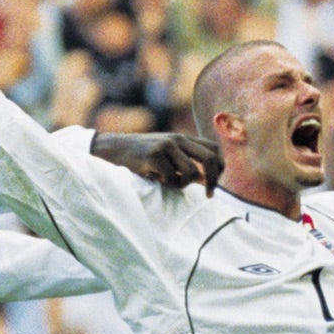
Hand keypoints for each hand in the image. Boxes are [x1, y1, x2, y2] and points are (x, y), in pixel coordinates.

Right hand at [92, 132, 220, 192]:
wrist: (113, 149)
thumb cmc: (141, 157)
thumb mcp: (167, 155)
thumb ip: (186, 163)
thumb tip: (206, 179)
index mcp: (183, 138)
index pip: (214, 149)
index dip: (219, 168)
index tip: (212, 185)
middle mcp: (178, 139)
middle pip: (210, 159)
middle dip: (213, 181)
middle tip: (207, 195)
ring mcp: (166, 145)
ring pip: (191, 173)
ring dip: (182, 184)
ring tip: (166, 181)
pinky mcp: (154, 155)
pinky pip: (171, 178)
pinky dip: (165, 184)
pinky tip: (154, 178)